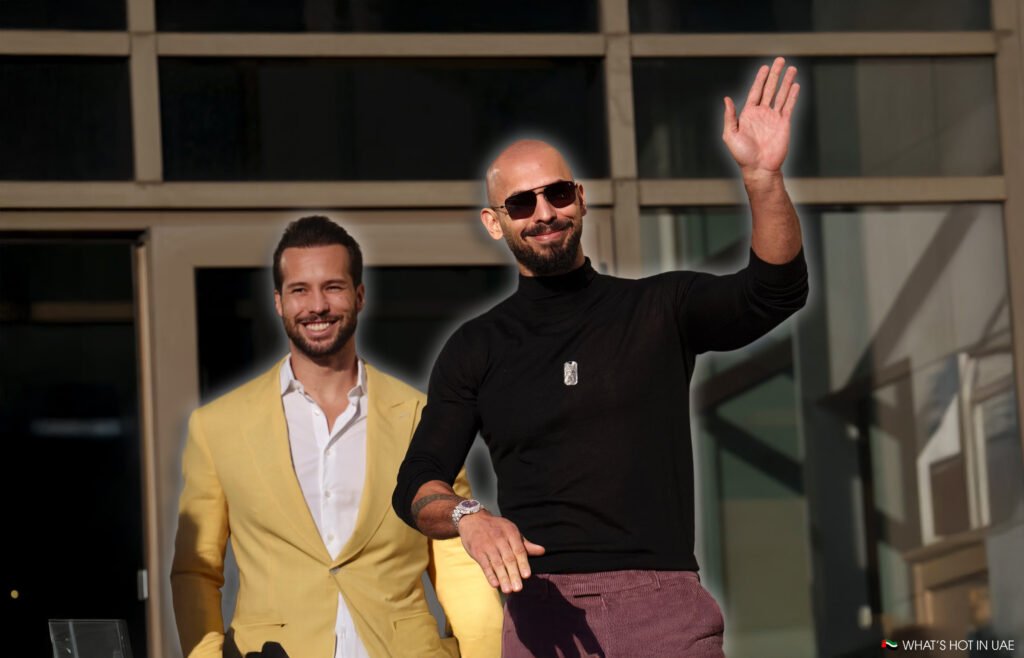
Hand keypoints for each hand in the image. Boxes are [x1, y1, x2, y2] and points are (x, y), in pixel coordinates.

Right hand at [457, 511, 544, 593]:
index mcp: (511, 533)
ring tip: (508, 590)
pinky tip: (495, 584)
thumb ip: (526, 544)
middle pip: (508, 559)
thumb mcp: (511, 531)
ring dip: (503, 578)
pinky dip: (490, 575)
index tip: (527, 576)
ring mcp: (488, 545)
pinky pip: (484, 564)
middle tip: (518, 588)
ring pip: (497, 563)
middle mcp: (500, 539)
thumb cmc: (497, 528)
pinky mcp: (477, 551)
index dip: (523, 563)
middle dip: (513, 574)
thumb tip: (542, 551)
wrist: (473, 519)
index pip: (519, 550)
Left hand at [723, 57, 799, 177]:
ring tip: (791, 68)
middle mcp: (762, 113)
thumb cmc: (742, 155)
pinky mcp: (784, 124)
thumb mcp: (730, 135)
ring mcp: (773, 118)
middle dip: (775, 74)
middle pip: (769, 89)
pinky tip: (795, 85)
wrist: (759, 168)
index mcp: (748, 114)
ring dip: (786, 82)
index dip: (760, 79)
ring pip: (781, 95)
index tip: (765, 67)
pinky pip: (788, 106)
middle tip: (780, 60)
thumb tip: (726, 99)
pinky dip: (792, 96)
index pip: (755, 91)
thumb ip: (730, 116)